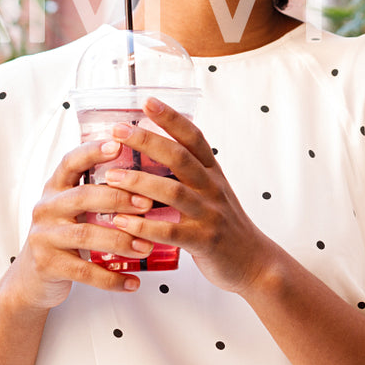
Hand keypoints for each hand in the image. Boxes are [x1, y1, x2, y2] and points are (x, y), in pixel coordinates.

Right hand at [5, 139, 159, 309]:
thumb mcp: (75, 209)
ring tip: (147, 247)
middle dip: (119, 198)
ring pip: (86, 234)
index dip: (93, 151)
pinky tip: (133, 282)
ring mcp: (44, 237)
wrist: (31, 278)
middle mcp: (47, 207)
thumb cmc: (65, 235)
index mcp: (56, 187)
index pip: (71, 162)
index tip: (118, 144)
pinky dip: (111, 279)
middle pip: (83, 196)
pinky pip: (84, 271)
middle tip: (148, 204)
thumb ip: (100, 192)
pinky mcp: (46, 265)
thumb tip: (152, 177)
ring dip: (121, 241)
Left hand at [101, 99, 271, 296]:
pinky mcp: (204, 241)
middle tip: (118, 131)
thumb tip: (153, 153)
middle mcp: (213, 189)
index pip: (194, 137)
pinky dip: (143, 226)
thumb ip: (189, 175)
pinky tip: (121, 222)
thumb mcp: (213, 193)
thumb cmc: (225, 227)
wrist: (255, 262)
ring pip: (173, 192)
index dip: (171, 118)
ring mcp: (210, 214)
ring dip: (139, 182)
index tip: (148, 102)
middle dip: (147, 141)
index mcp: (213, 174)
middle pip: (180, 157)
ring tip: (110, 176)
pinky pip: (171, 231)